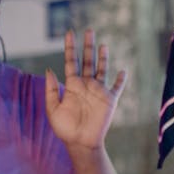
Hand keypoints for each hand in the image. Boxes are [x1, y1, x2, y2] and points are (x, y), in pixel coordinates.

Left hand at [46, 29, 126, 152]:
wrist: (80, 143)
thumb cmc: (65, 129)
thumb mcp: (52, 109)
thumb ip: (51, 90)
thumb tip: (49, 69)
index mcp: (72, 85)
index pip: (71, 61)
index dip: (70, 47)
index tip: (69, 33)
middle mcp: (86, 84)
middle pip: (88, 60)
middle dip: (88, 46)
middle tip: (88, 30)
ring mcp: (99, 91)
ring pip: (102, 69)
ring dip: (103, 57)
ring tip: (103, 44)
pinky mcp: (110, 99)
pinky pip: (117, 86)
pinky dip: (120, 79)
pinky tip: (123, 70)